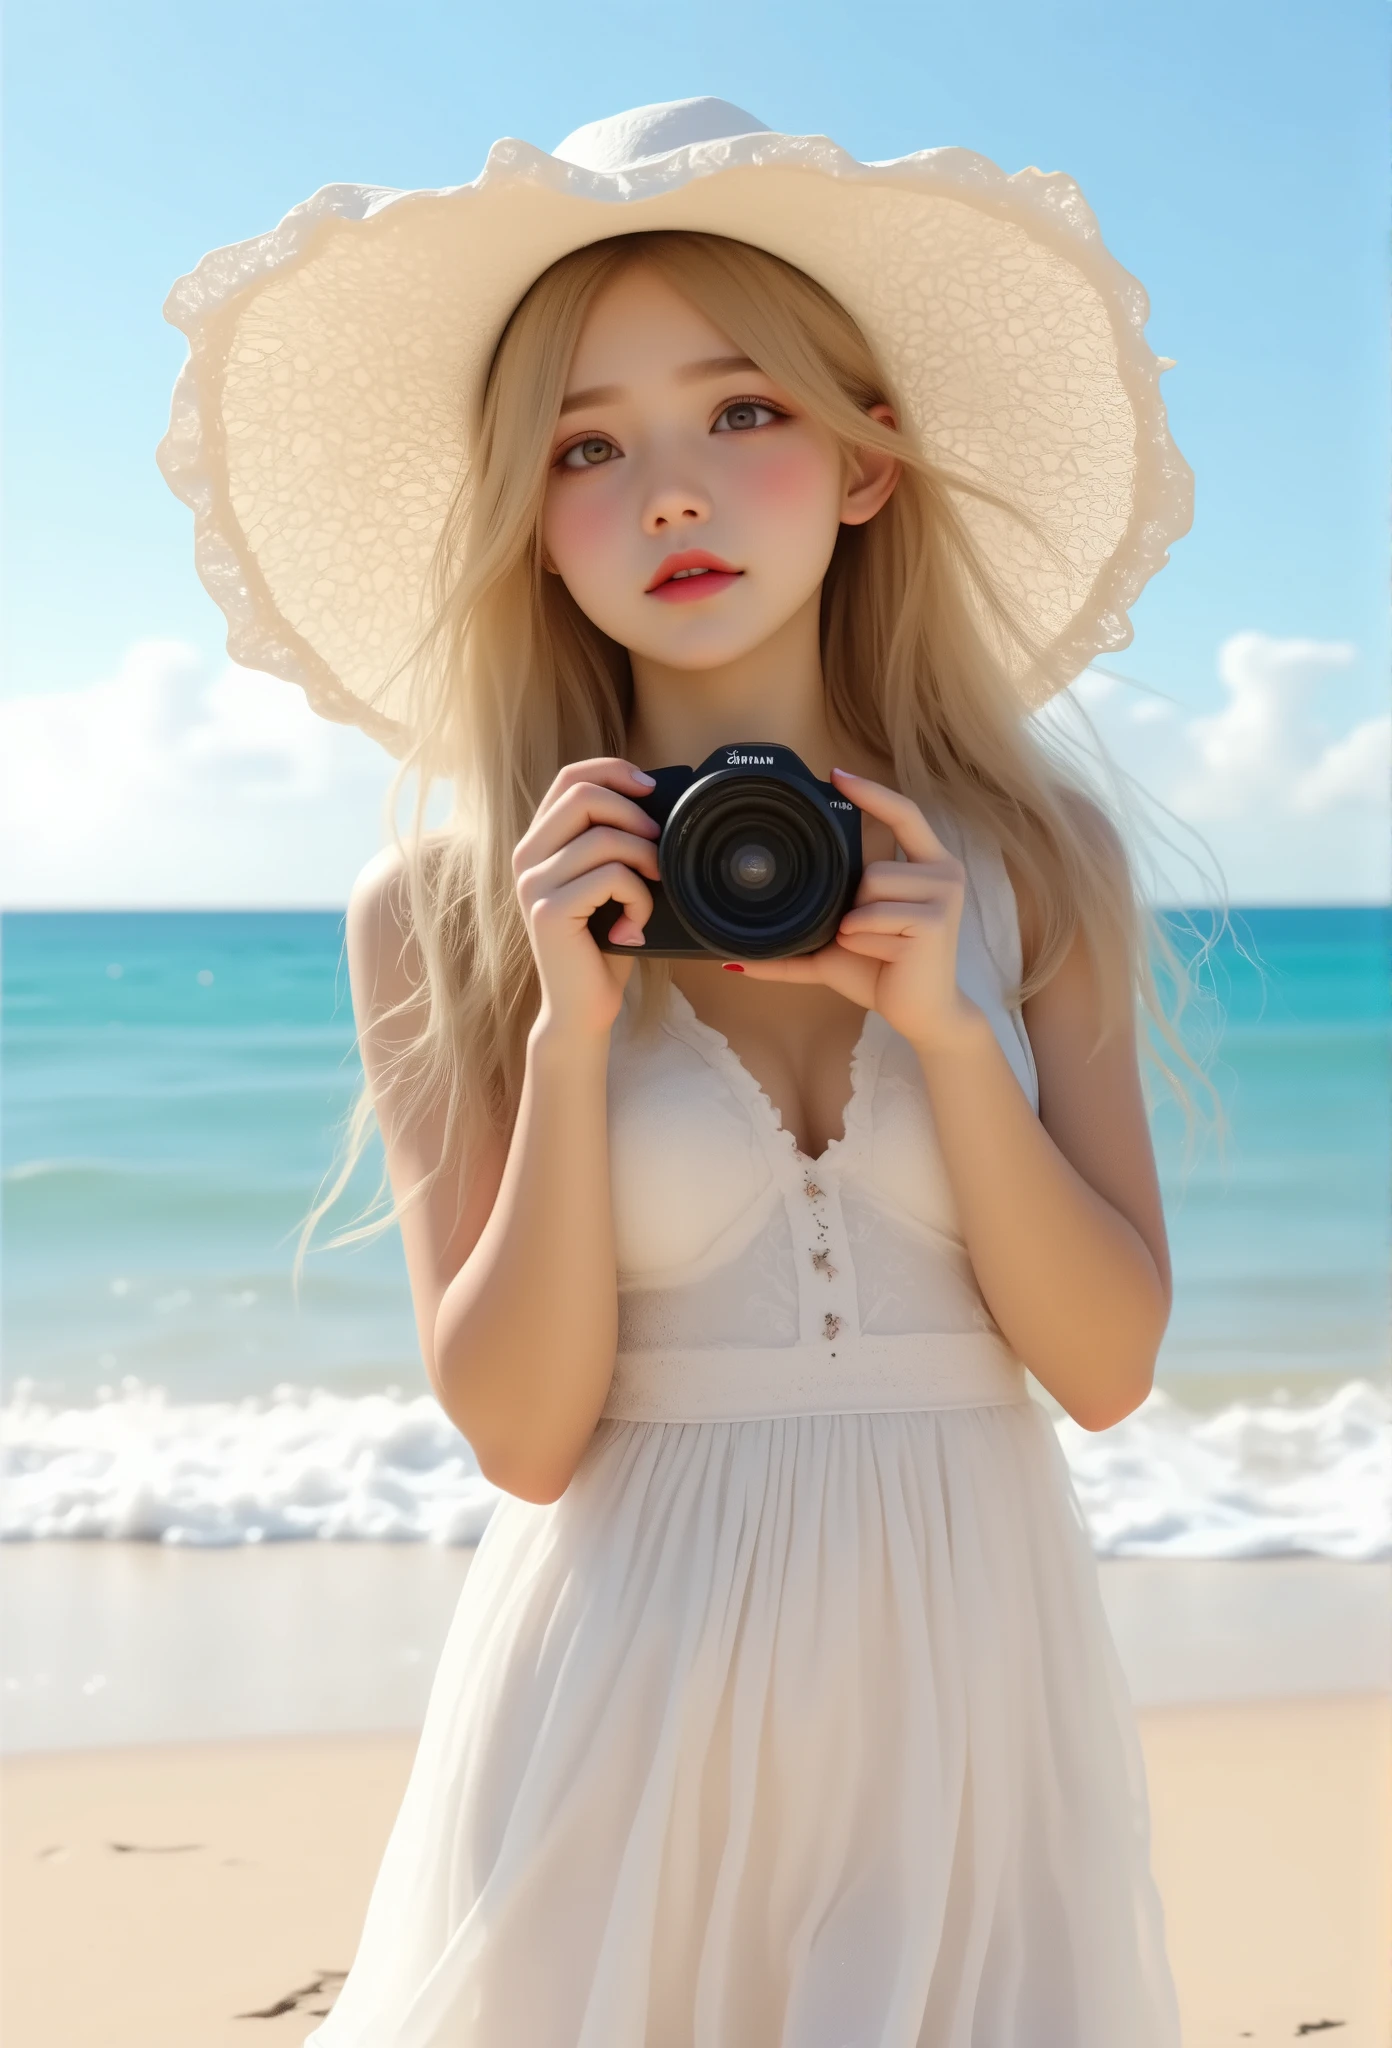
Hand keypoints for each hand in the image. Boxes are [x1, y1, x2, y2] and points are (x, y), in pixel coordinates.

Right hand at [512, 758, 659, 1041]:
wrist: (583, 1007)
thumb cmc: (604, 944)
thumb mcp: (609, 882)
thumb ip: (614, 842)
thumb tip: (657, 802)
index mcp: (539, 843)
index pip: (570, 778)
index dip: (614, 771)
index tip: (651, 790)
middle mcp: (526, 857)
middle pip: (584, 797)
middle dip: (636, 816)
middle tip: (658, 853)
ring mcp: (533, 882)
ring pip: (605, 838)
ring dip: (646, 864)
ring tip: (650, 898)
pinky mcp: (548, 910)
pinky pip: (612, 877)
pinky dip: (640, 898)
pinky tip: (635, 926)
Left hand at [733, 769, 985, 1053]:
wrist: (921, 1014)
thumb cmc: (883, 973)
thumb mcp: (838, 949)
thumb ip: (794, 943)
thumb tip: (732, 959)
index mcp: (927, 866)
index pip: (903, 814)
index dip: (870, 793)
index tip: (835, 775)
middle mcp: (943, 873)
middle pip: (868, 867)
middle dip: (853, 906)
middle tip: (868, 937)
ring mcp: (943, 896)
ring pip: (868, 888)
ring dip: (856, 927)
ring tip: (877, 947)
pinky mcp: (935, 922)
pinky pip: (869, 919)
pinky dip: (863, 942)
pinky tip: (887, 957)